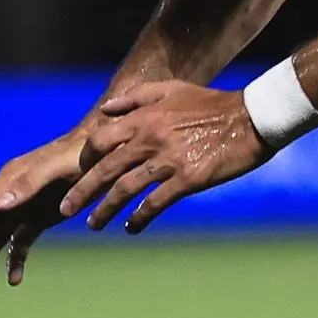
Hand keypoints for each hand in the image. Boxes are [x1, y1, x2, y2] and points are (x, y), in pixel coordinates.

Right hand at [0, 130, 96, 289]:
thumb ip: (26, 185)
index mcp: (9, 180)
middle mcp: (10, 196)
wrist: (101, 152)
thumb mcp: (54, 168)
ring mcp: (22, 209)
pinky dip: (15, 260)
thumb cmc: (77, 156)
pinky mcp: (36, 219)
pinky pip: (19, 242)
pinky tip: (13, 279)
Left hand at [64, 81, 272, 234]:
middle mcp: (150, 139)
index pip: (101, 140)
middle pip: (105, 170)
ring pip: (124, 190)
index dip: (87, 159)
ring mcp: (168, 160)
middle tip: (66, 209)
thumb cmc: (212, 103)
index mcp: (144, 117)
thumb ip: (136, 98)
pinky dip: (140, 218)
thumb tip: (106, 109)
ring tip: (93, 225)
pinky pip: (155, 203)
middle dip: (81, 192)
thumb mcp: (172, 90)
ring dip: (105, 210)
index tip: (80, 172)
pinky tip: (132, 227)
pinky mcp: (187, 179)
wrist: (252, 118)